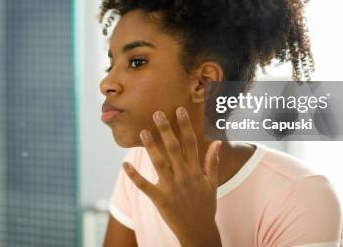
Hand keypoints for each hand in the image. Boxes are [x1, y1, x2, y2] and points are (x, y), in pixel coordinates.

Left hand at [123, 107, 221, 246]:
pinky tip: (124, 164)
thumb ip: (213, 162)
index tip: (179, 110)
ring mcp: (171, 188)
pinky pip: (145, 186)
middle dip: (166, 130)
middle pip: (174, 149)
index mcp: (195, 171)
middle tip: (157, 113)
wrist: (199, 232)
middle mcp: (184, 176)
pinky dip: (134, 176)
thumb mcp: (212, 183)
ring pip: (160, 164)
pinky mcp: (160, 200)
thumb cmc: (205, 206)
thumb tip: (218, 142)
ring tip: (143, 132)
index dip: (185, 126)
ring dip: (151, 147)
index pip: (191, 143)